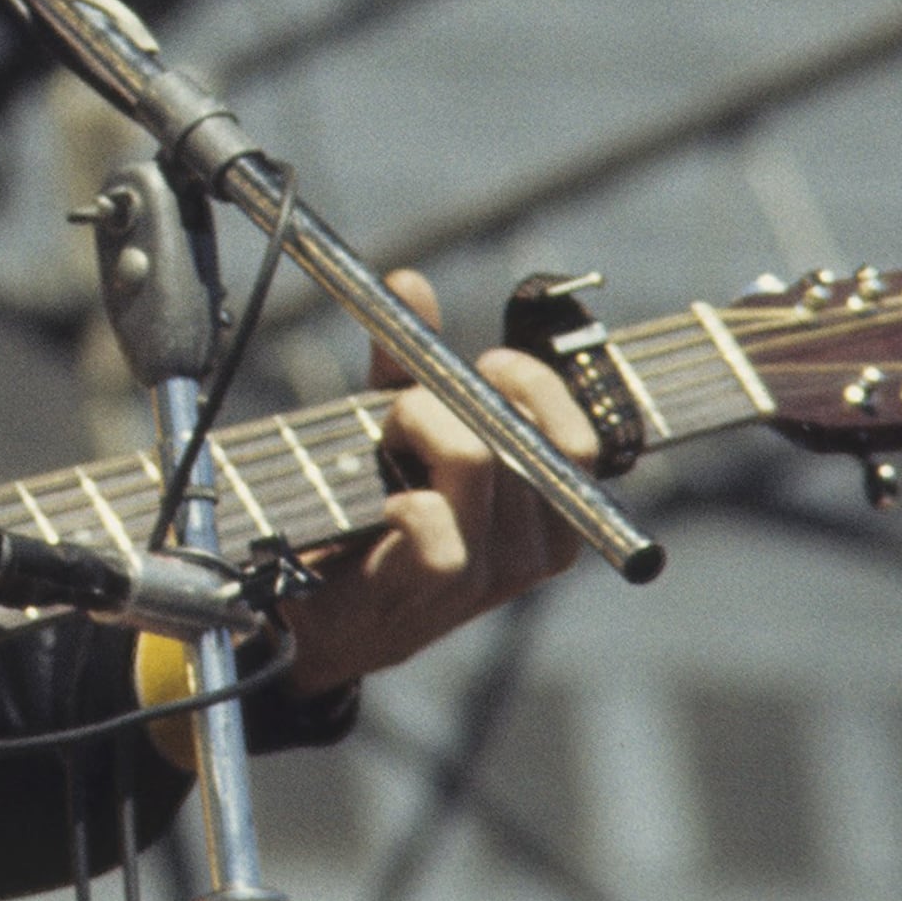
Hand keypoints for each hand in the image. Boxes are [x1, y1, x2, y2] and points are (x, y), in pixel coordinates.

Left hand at [272, 269, 601, 695]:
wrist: (320, 618)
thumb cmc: (371, 521)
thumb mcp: (398, 437)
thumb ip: (410, 366)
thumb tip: (409, 282)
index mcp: (548, 516)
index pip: (581, 442)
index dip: (538, 390)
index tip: (489, 360)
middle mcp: (534, 550)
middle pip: (521, 437)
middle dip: (456, 397)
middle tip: (407, 403)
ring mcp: (492, 574)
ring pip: (475, 460)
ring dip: (417, 430)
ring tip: (384, 450)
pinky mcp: (441, 589)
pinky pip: (437, 519)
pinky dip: (404, 497)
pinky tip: (386, 507)